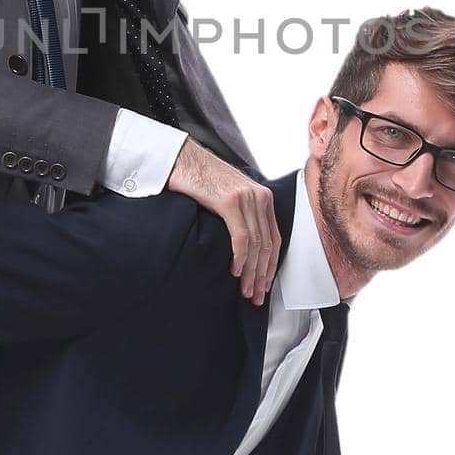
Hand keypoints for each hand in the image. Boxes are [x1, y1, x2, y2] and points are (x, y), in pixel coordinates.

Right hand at [166, 138, 280, 304]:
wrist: (181, 159)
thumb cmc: (200, 180)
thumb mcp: (228, 197)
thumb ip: (242, 216)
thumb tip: (245, 249)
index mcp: (262, 197)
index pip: (274, 238)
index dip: (270, 265)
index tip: (264, 285)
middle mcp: (259, 197)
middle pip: (267, 245)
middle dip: (262, 275)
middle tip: (256, 295)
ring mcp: (246, 198)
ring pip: (256, 244)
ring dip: (251, 272)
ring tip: (246, 290)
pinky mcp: (230, 201)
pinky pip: (241, 237)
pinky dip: (240, 257)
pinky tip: (236, 271)